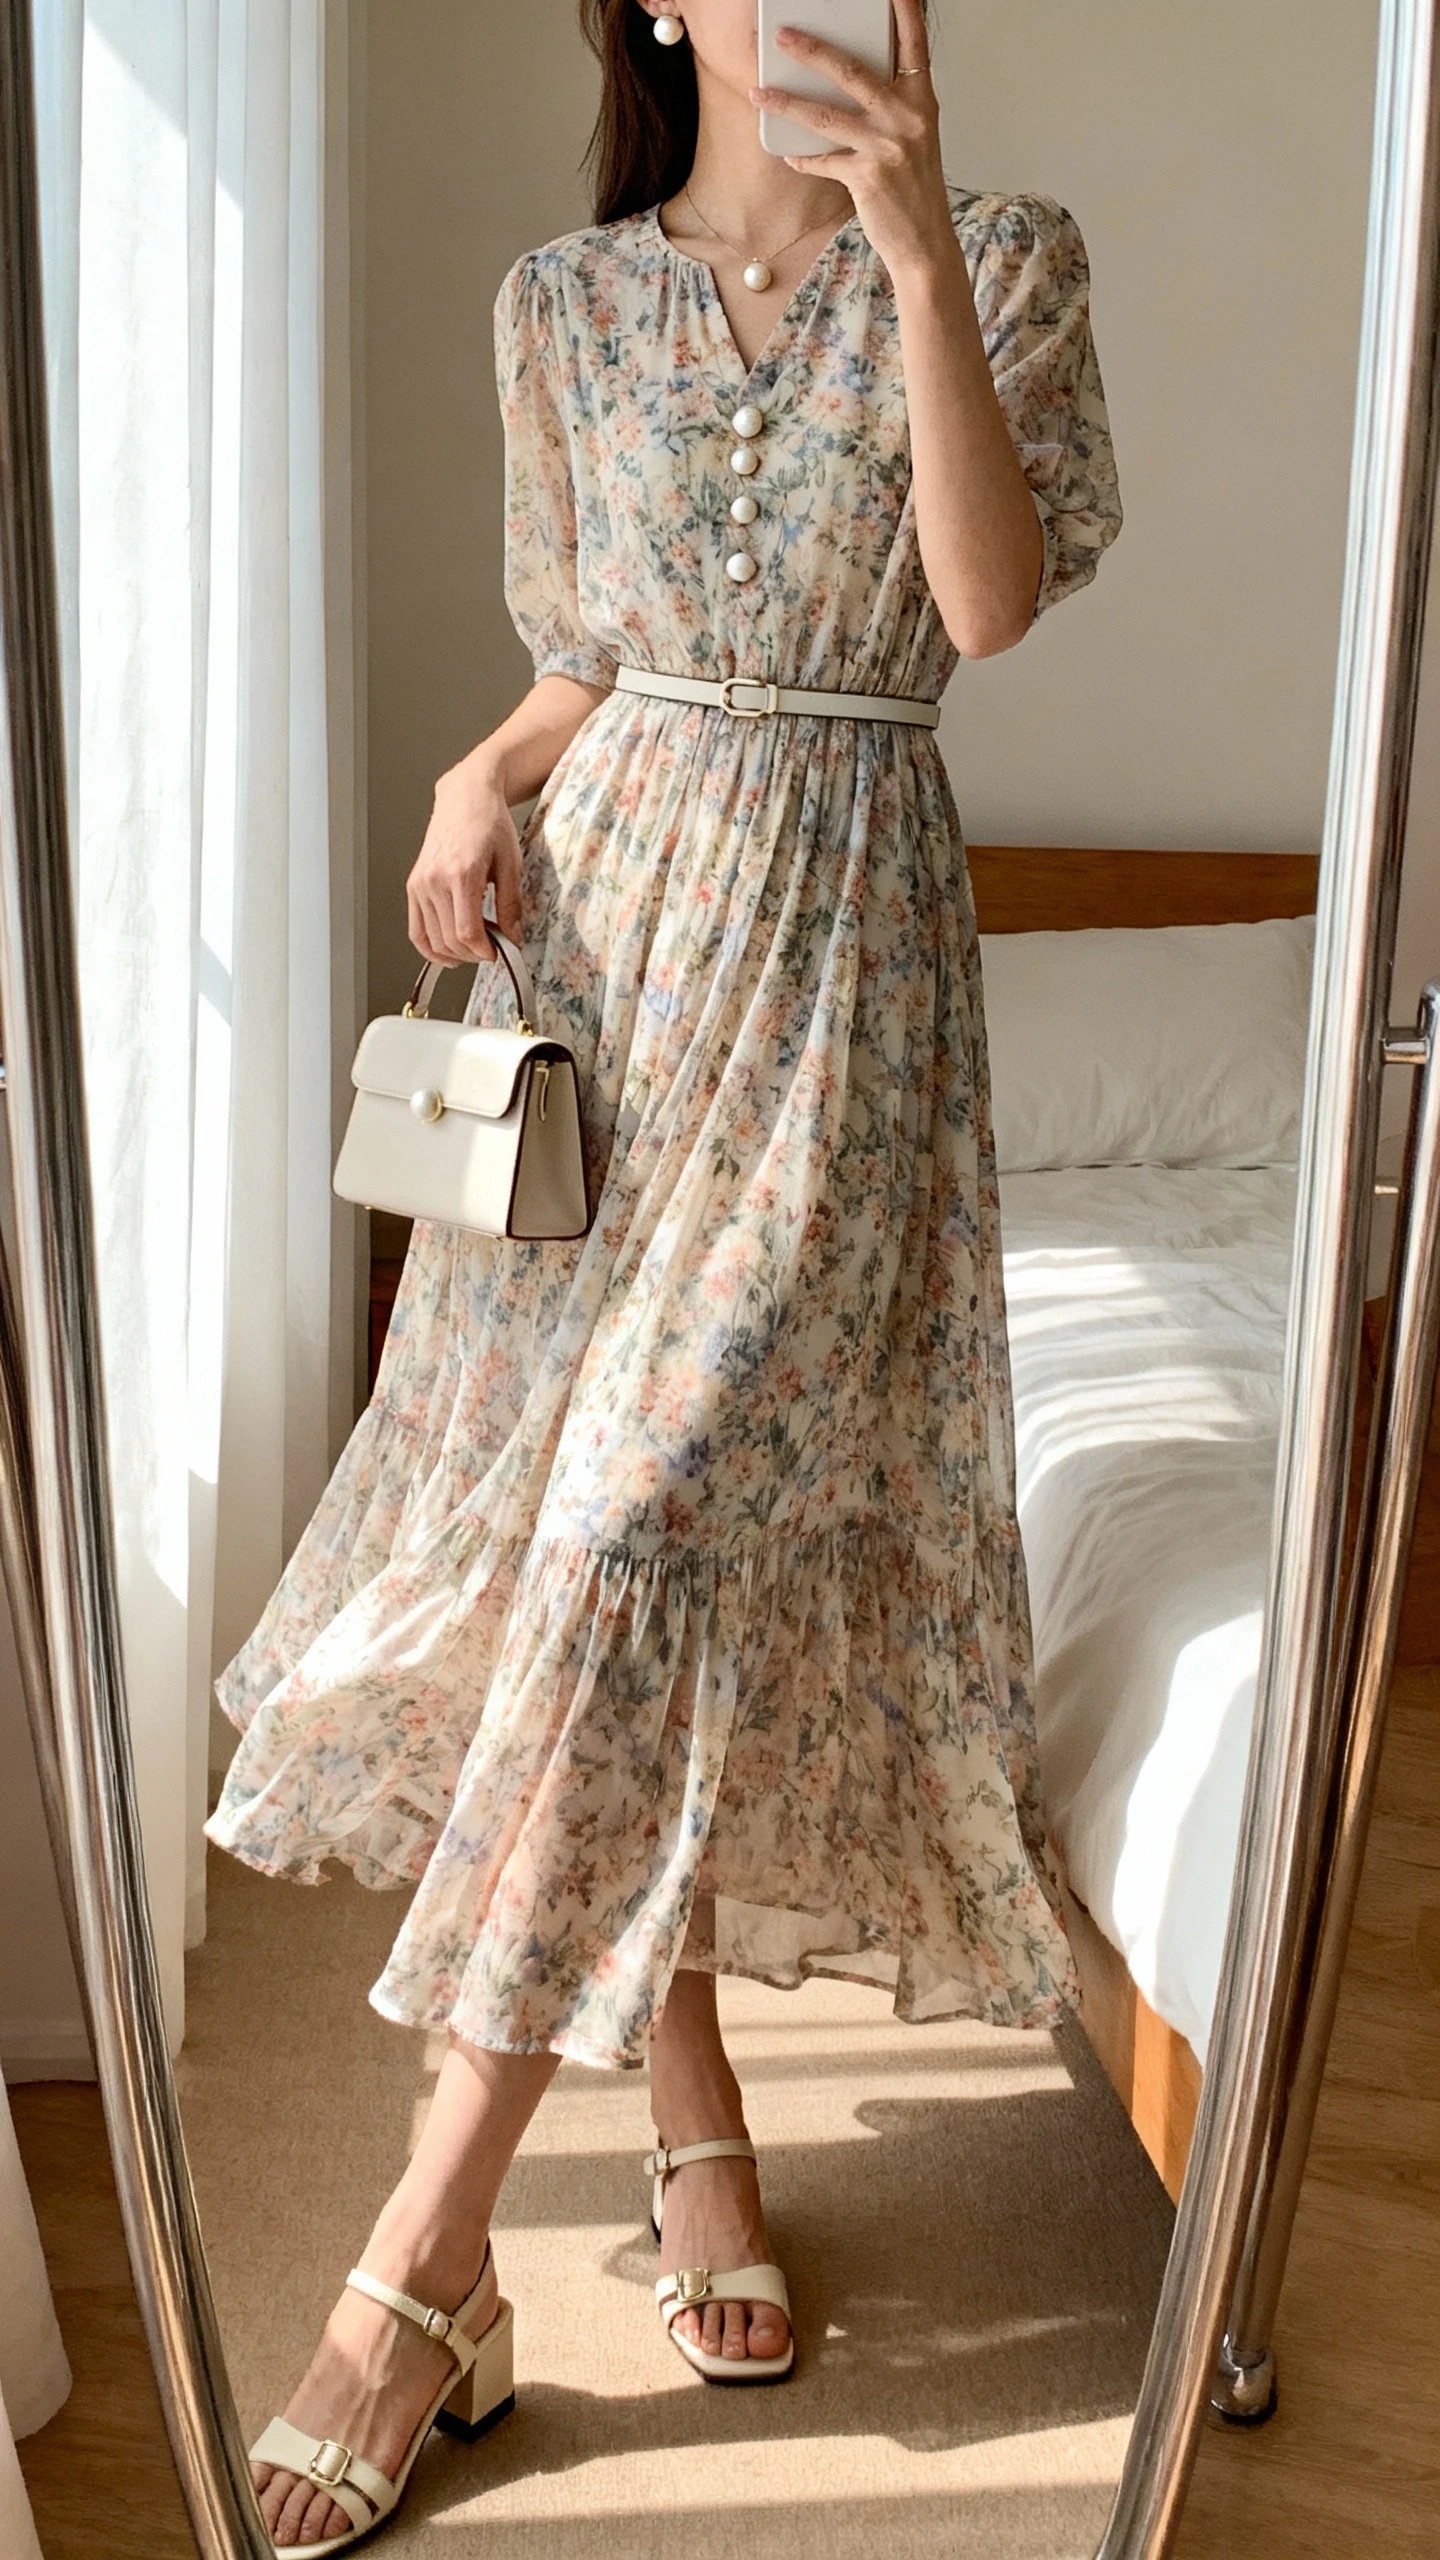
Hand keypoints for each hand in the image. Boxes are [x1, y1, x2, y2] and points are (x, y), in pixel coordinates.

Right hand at [406, 755, 522, 966]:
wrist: (465, 798)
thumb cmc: (489, 823)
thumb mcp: (510, 864)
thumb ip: (510, 905)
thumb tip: (513, 937)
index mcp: (461, 874)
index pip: (467, 931)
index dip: (484, 951)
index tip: (499, 953)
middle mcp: (435, 880)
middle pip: (449, 939)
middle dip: (473, 954)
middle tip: (492, 950)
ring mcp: (420, 883)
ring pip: (432, 939)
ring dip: (455, 953)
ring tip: (474, 948)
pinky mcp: (413, 885)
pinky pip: (416, 929)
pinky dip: (430, 947)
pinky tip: (447, 953)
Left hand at [750, 0, 953, 282]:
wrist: (925, 243)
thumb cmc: (914, 188)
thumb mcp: (913, 139)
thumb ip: (889, 107)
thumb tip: (841, 84)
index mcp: (923, 102)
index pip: (914, 45)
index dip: (903, 12)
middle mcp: (908, 118)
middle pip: (852, 71)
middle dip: (812, 50)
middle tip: (782, 35)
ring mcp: (887, 147)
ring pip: (825, 115)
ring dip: (787, 103)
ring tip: (758, 93)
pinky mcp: (867, 178)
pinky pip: (823, 160)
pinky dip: (803, 157)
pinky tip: (789, 153)